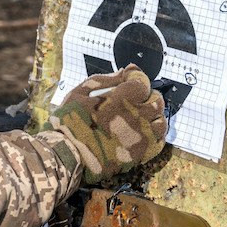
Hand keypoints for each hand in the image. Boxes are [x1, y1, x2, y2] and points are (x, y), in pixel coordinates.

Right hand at [29, 65, 167, 184]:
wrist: (66, 156)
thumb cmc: (69, 121)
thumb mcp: (80, 92)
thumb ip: (106, 80)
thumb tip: (127, 71)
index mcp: (123, 98)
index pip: (142, 81)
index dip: (135, 78)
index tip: (127, 80)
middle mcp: (138, 116)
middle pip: (156, 100)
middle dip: (147, 95)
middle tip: (132, 99)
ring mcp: (142, 137)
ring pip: (161, 121)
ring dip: (153, 115)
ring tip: (139, 116)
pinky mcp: (141, 155)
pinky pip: (159, 142)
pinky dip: (154, 134)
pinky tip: (141, 132)